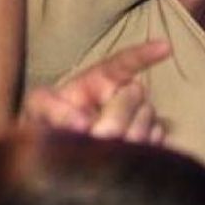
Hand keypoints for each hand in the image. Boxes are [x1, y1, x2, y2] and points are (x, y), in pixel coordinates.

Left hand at [21, 41, 170, 143]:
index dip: (145, 53)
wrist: (53, 157)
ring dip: (130, 135)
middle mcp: (123, 95)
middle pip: (135, 95)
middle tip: (100, 136)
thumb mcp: (38, 108)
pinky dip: (145, 148)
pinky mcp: (145, 143)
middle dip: (118, 115)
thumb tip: (82, 124)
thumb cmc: (44, 123)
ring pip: (149, 119)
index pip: (126, 61)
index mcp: (100, 79)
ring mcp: (137, 118)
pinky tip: (128, 157)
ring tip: (108, 149)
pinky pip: (157, 141)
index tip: (166, 47)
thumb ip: (53, 108)